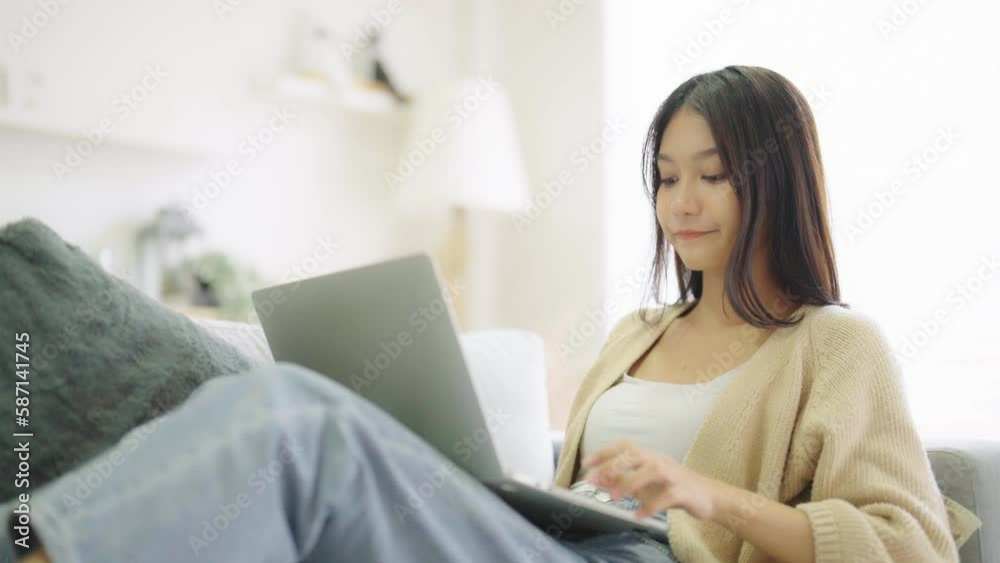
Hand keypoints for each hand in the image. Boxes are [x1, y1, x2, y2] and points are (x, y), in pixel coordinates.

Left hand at [582, 438, 726, 520]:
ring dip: (631, 483)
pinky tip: (639, 515)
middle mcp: (660, 460)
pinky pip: (667, 496)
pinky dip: (652, 506)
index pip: (626, 446)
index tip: (587, 463)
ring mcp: (674, 475)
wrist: (709, 497)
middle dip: (614, 464)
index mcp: (650, 456)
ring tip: (614, 498)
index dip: (606, 452)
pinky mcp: (685, 492)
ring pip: (652, 470)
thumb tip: (597, 479)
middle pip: (637, 454)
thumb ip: (622, 480)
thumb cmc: (673, 488)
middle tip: (595, 480)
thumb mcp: (644, 484)